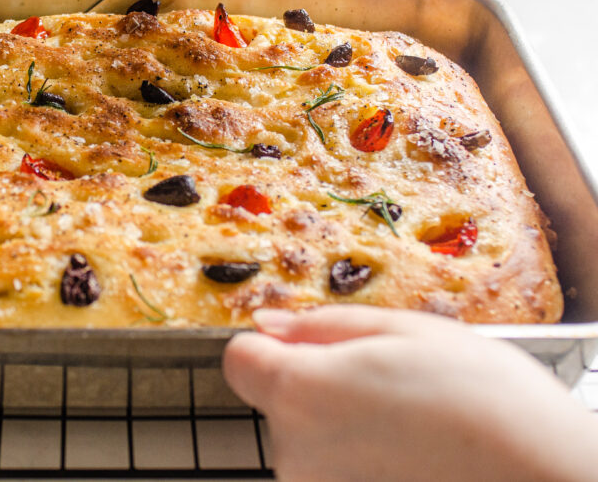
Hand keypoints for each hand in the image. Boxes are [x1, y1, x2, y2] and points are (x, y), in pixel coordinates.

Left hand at [223, 305, 597, 481]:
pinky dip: (366, 468)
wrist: (551, 480)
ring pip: (312, 445)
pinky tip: (416, 461)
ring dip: (345, 432)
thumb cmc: (485, 400)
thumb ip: (321, 326)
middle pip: (280, 404)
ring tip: (413, 426)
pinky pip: (340, 477)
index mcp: (298, 391)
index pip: (239, 360)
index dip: (272, 347)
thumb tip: (268, 324)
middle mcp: (295, 453)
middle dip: (319, 388)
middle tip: (389, 386)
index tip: (310, 348)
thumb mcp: (403, 330)